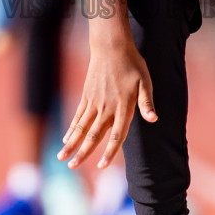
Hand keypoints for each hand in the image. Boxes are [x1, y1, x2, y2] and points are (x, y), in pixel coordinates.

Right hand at [58, 37, 156, 169]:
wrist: (111, 46)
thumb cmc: (132, 64)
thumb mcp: (145, 82)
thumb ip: (146, 102)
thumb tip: (153, 119)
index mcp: (122, 107)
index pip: (116, 135)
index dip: (109, 152)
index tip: (101, 166)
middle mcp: (106, 108)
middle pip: (93, 135)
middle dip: (83, 153)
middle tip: (72, 168)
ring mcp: (94, 102)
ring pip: (80, 127)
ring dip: (71, 144)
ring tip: (61, 158)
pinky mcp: (87, 96)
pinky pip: (78, 116)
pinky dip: (71, 129)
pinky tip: (66, 139)